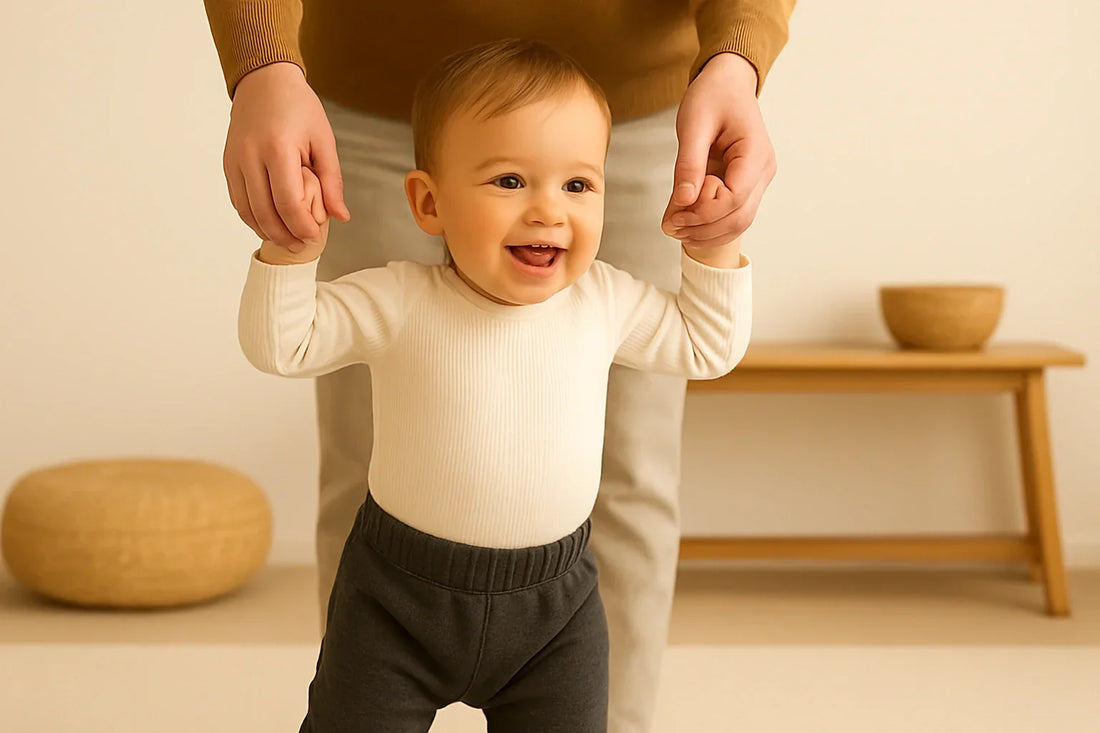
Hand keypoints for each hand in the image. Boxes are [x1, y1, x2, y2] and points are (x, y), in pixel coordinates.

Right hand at [224, 62, 349, 253]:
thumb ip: (331, 181)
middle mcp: (250, 156)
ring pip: (246, 210)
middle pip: (264, 212)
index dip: (301, 225)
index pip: (287, 202)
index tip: (315, 236)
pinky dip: (252, 218)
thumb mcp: (323, 140)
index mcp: (277, 148)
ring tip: (287, 241)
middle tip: (302, 246)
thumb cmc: (299, 107)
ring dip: (267, 232)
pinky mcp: (227, 163)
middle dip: (285, 235)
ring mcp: (234, 160)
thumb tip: (340, 216)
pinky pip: (237, 200)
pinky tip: (269, 225)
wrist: (264, 81)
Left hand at [661, 53, 775, 247]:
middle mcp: (763, 171)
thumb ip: (689, 163)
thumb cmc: (713, 95)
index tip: (676, 213)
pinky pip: (733, 215)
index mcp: (755, 153)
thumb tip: (684, 200)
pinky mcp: (747, 185)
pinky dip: (710, 225)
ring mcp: (758, 180)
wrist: (727, 82)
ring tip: (675, 227)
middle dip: (702, 228)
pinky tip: (687, 223)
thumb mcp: (693, 124)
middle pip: (738, 218)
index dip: (704, 212)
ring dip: (706, 233)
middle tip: (670, 226)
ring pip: (738, 223)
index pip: (734, 199)